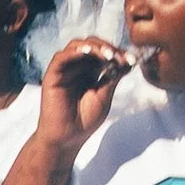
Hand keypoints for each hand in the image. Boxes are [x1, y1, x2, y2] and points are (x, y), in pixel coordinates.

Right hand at [33, 38, 127, 161]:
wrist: (67, 139)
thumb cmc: (84, 121)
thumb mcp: (104, 97)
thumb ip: (112, 78)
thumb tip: (128, 62)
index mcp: (90, 72)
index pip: (103, 53)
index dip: (118, 53)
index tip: (132, 60)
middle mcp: (77, 67)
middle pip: (92, 45)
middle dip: (108, 48)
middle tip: (120, 57)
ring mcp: (64, 70)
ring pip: (77, 46)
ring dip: (94, 47)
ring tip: (108, 55)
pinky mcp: (52, 75)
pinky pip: (61, 57)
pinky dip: (75, 51)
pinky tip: (88, 52)